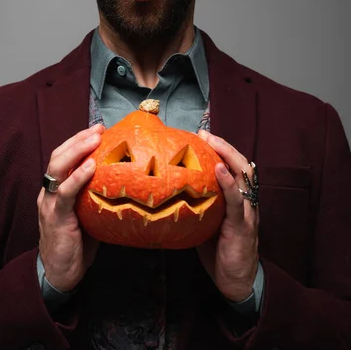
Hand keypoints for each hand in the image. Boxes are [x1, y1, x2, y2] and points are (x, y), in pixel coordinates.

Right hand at [37, 123, 104, 291]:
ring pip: (58, 168)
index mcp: (56, 189)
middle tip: (98, 128)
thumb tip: (126, 179)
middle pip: (59, 156)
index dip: (78, 140)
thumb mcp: (88, 212)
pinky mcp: (56, 217)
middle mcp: (49, 192)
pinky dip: (77, 177)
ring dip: (77, 150)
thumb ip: (96, 194)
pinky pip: (65, 193)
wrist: (60, 273)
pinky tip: (91, 166)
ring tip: (95, 139)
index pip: (63, 156)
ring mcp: (50, 203)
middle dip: (78, 139)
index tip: (98, 128)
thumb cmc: (79, 243)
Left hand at [196, 130, 258, 301]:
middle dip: (224, 146)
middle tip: (204, 133)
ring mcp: (247, 212)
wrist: (236, 283)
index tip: (203, 135)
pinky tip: (219, 170)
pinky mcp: (242, 226)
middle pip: (241, 165)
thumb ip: (199, 204)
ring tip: (212, 142)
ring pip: (244, 176)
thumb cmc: (219, 252)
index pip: (234, 167)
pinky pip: (237, 201)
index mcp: (238, 199)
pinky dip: (229, 183)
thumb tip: (170, 189)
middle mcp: (246, 202)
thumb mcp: (207, 222)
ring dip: (227, 155)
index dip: (221, 149)